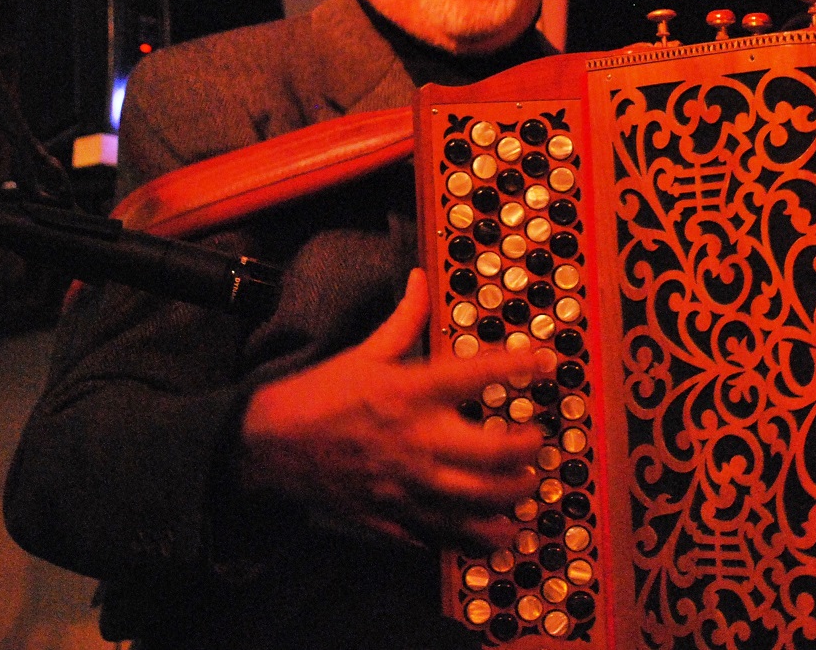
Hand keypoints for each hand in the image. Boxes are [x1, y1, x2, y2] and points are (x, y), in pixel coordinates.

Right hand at [240, 269, 541, 550]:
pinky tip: (499, 531)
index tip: (545, 363)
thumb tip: (420, 279)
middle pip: (495, 453)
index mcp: (410, 393)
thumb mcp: (365, 351)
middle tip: (539, 440)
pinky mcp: (396, 516)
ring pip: (480, 501)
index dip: (520, 366)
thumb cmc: (319, 396)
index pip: (480, 375)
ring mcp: (409, 484)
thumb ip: (404, 318)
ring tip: (528, 486)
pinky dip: (478, 536)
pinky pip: (447, 534)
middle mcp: (417, 441)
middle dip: (529, 448)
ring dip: (514, 495)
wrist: (270, 446)